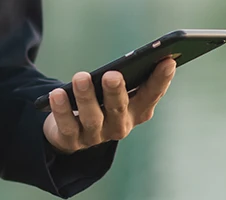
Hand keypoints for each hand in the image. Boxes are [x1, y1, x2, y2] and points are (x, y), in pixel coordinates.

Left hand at [43, 59, 176, 153]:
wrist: (69, 132)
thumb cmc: (99, 102)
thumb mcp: (115, 92)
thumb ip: (128, 78)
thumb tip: (143, 55)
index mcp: (136, 112)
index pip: (151, 96)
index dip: (160, 80)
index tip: (167, 61)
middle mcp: (119, 127)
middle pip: (119, 109)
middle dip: (116, 92)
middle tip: (112, 74)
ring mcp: (95, 136)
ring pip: (92, 118)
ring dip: (86, 97)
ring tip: (81, 77)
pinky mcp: (71, 141)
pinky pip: (67, 125)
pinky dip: (62, 109)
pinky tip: (57, 94)